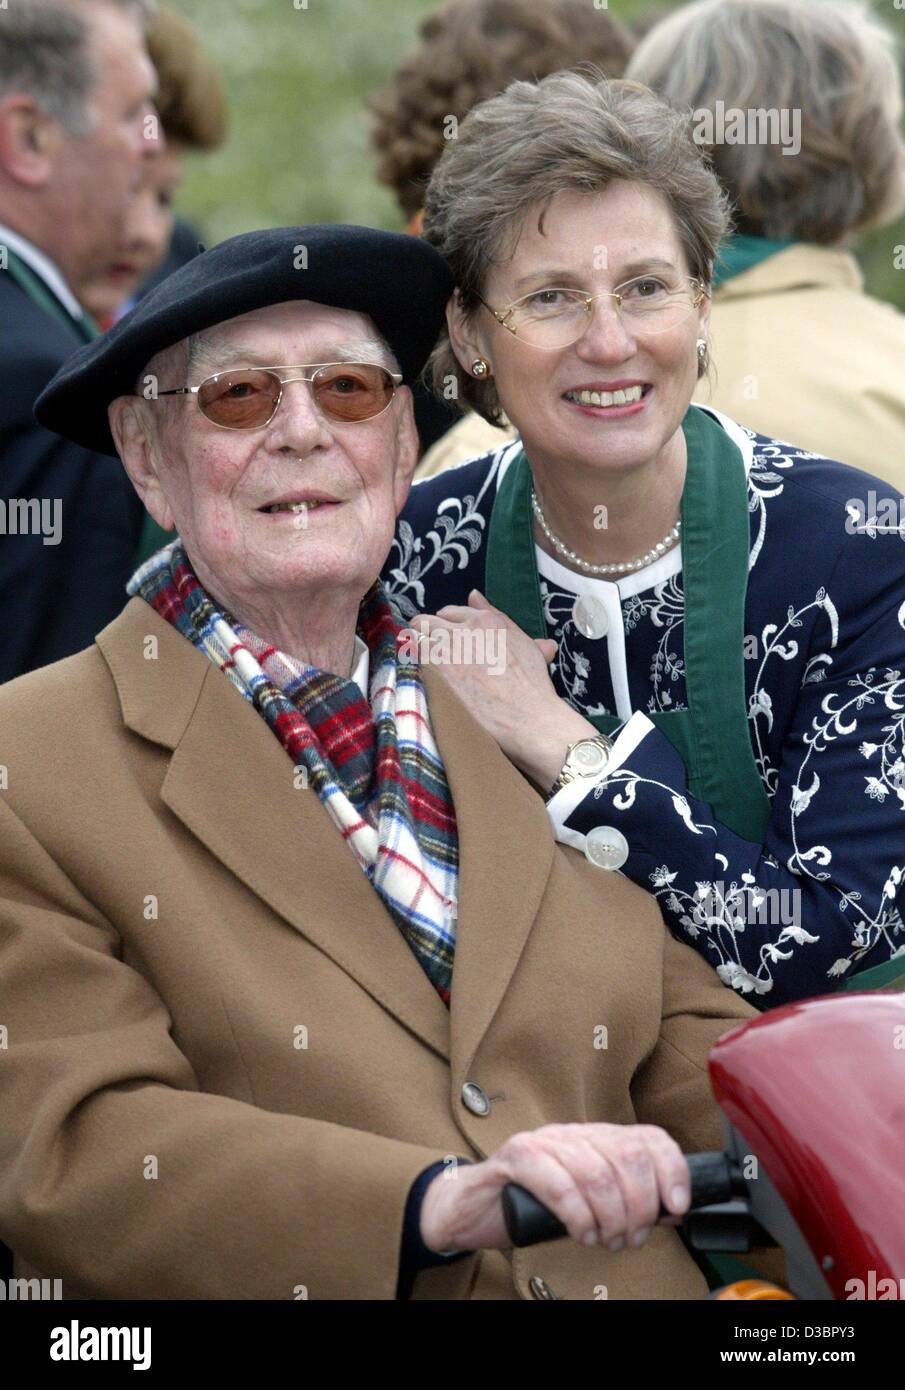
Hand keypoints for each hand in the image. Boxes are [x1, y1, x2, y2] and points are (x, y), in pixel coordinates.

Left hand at [407, 590, 596, 790]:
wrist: (527, 715)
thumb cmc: (531, 684)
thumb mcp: (523, 642)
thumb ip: (498, 616)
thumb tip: (475, 595)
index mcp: (486, 619)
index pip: (451, 612)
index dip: (448, 627)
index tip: (449, 642)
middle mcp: (465, 628)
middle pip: (426, 621)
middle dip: (427, 634)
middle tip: (434, 654)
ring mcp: (448, 648)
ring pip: (416, 636)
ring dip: (418, 648)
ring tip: (428, 666)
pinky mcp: (438, 669)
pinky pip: (414, 657)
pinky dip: (415, 664)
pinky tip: (426, 677)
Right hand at [419, 1123, 689, 1254]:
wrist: (470, 1208)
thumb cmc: (532, 1207)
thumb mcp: (587, 1202)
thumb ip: (624, 1200)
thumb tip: (671, 1209)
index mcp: (595, 1138)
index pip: (648, 1137)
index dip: (671, 1170)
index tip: (676, 1207)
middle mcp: (573, 1133)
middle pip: (627, 1156)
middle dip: (639, 1206)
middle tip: (631, 1237)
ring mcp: (544, 1141)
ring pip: (597, 1172)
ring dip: (611, 1217)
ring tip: (607, 1240)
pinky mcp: (516, 1158)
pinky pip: (559, 1183)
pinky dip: (578, 1216)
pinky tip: (581, 1234)